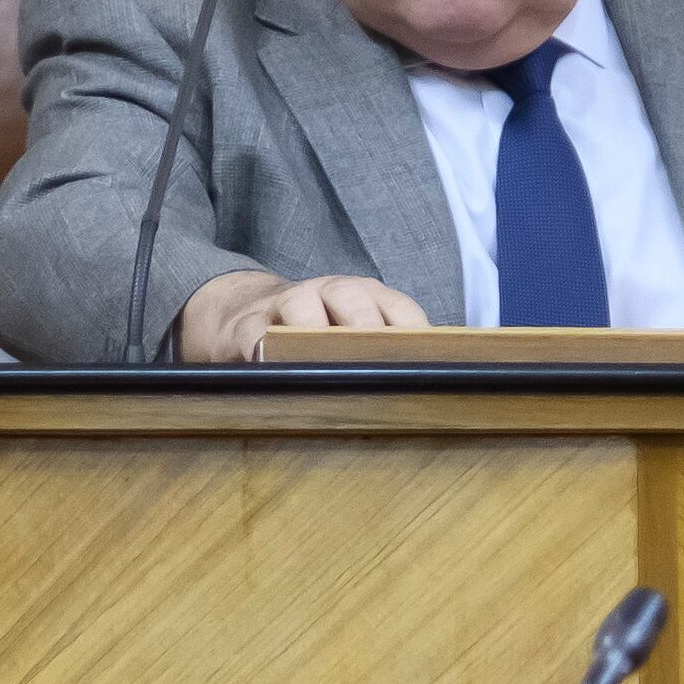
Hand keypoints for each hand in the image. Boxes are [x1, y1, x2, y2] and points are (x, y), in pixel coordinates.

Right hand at [178, 270, 433, 362]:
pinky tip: (278, 374)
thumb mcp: (355, 332)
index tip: (427, 370)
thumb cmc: (316, 330)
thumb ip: (390, 354)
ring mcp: (288, 304)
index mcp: (368, 296)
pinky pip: (256, 335)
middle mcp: (331, 291)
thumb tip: (437, 392)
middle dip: (370, 332)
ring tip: (330, 371)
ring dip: (317, 338)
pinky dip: (266, 352)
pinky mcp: (248, 325)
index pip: (401, 311)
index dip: (414, 338)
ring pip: (304, 310)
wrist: (246, 310)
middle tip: (381, 368)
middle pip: (356, 302)